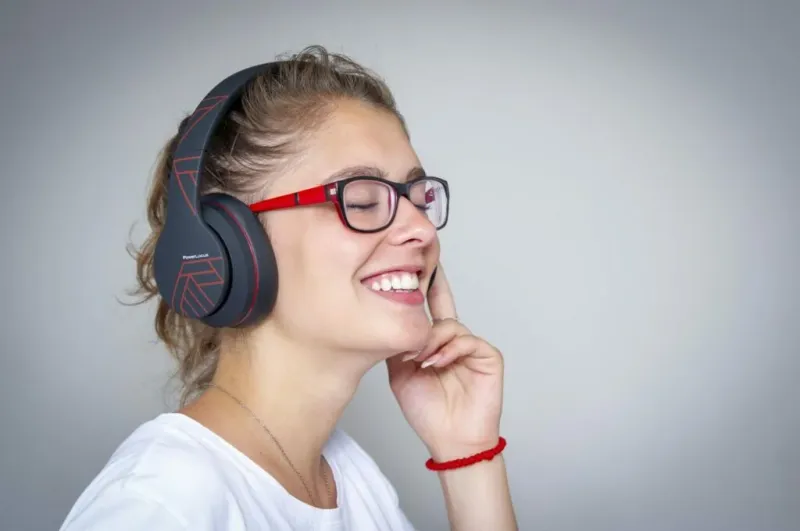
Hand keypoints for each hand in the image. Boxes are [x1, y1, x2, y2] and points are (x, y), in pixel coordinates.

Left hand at [386, 264, 504, 460]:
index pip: (427, 307)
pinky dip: (449, 350)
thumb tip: (386, 318)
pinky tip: (436, 362)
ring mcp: (471, 346)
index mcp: (433, 341)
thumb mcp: (399, 373)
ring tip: (420, 359)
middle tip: (425, 265)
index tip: (410, 262)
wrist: (449, 440)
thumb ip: (397, 346)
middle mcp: (453, 339)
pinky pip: (467, 340)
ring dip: (431, 340)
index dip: (420, 285)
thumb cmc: (426, 411)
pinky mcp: (487, 356)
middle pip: (443, 302)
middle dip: (434, 282)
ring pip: (450, 325)